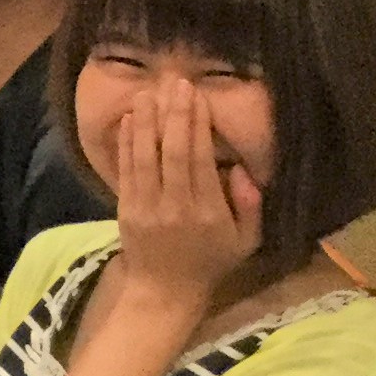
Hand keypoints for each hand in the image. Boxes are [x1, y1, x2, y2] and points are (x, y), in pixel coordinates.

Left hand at [111, 79, 262, 311]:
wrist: (164, 292)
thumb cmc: (210, 262)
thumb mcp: (246, 240)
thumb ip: (250, 204)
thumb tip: (240, 167)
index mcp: (207, 211)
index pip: (199, 160)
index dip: (197, 126)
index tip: (197, 97)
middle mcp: (175, 206)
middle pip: (172, 152)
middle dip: (174, 115)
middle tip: (176, 83)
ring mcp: (145, 207)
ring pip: (144, 157)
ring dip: (145, 123)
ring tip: (148, 92)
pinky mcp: (125, 209)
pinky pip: (125, 170)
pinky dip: (125, 144)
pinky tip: (128, 120)